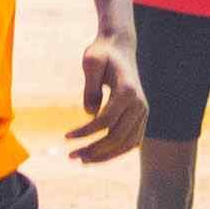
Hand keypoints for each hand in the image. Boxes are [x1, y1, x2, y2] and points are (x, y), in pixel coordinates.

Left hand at [71, 32, 147, 162]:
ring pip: (127, 144)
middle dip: (94, 150)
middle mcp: (139, 104)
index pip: (106, 121)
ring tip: (82, 160)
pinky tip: (97, 155)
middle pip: (118, 137)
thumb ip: (90, 86)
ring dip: (105, 156)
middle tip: (71, 156)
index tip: (66, 137)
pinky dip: (115, 152)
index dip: (85, 132)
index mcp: (127, 91)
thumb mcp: (91, 61)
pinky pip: (131, 141)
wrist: (120, 48)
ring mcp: (143, 112)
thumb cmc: (102, 54)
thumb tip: (89, 114)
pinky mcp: (141, 117)